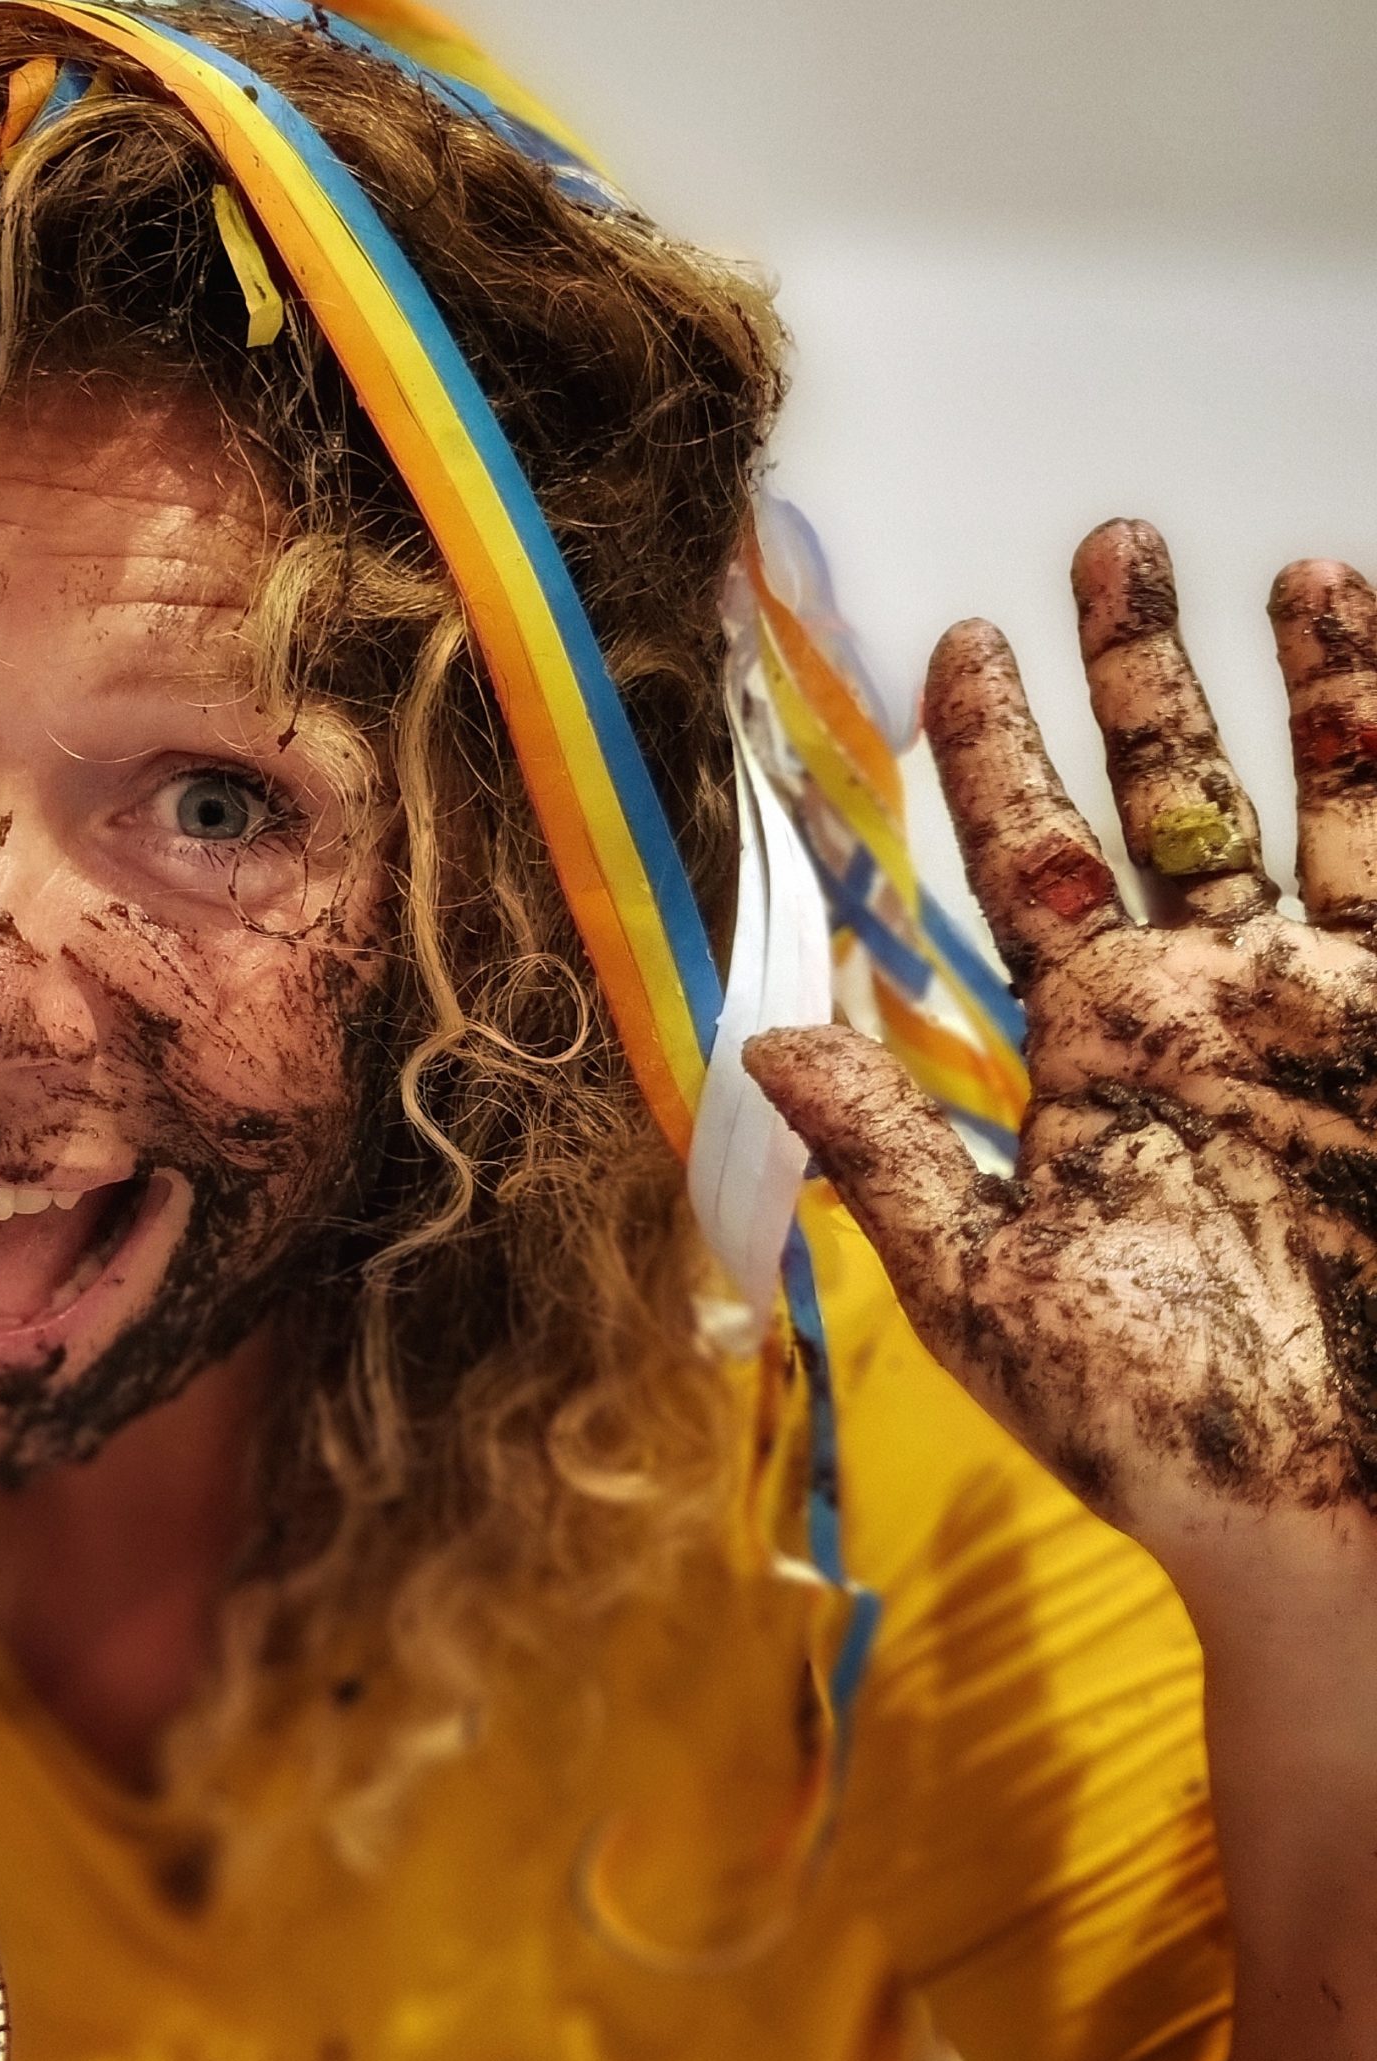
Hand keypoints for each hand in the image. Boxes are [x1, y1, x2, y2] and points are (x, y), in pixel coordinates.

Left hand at [749, 521, 1376, 1609]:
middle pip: (1157, 801)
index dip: (989, 753)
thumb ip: (890, 1157)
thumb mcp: (988, 1289)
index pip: (1021, 864)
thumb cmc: (1161, 1424)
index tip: (950, 644)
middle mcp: (1202, 1002)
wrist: (1346, 1507)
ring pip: (1303, 806)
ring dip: (1289, 689)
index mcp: (1087, 1049)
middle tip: (1101, 542)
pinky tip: (1372, 639)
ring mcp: (1323, 1004)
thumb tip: (756, 1041)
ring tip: (1267, 565)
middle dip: (1131, 678)